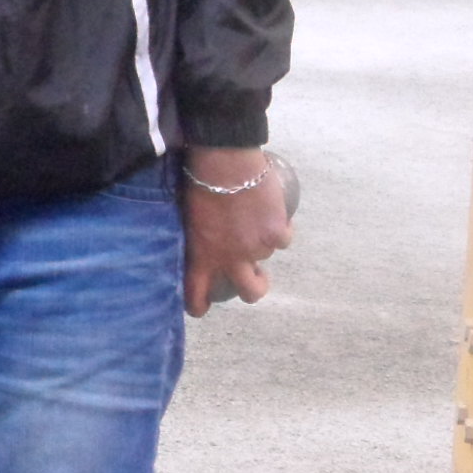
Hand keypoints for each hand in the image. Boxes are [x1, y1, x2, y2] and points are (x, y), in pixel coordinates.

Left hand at [180, 147, 293, 316]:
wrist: (225, 163)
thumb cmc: (198, 183)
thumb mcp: (189, 218)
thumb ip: (198, 237)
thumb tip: (205, 243)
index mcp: (203, 255)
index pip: (197, 293)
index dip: (199, 305)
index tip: (201, 309)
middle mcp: (231, 259)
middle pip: (250, 292)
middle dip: (255, 288)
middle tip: (256, 277)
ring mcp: (257, 249)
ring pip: (266, 256)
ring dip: (263, 244)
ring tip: (254, 218)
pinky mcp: (278, 234)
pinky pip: (284, 238)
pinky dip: (280, 229)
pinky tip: (271, 212)